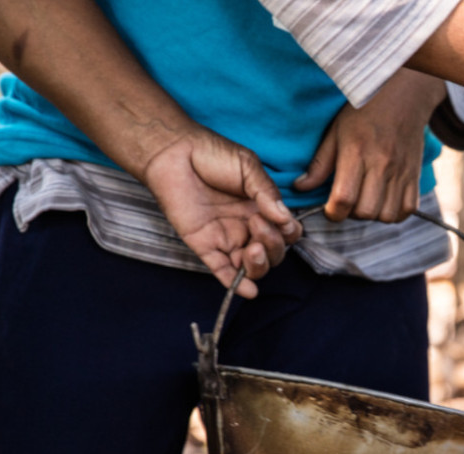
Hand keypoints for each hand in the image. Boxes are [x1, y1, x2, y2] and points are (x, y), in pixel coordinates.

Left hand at [140, 128, 301, 297]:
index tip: (283, 221)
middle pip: (272, 253)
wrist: (174, 153)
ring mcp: (226, 237)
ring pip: (251, 267)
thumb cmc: (212, 154)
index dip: (289, 233)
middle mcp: (246, 226)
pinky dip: (236, 284)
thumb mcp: (248, 167)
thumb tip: (285, 218)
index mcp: (261, 208)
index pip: (286, 233)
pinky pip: (223, 270)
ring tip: (252, 250)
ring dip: (259, 265)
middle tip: (256, 224)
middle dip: (272, 246)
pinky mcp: (204, 245)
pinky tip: (249, 291)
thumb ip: (267, 192)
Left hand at [295, 69, 445, 222]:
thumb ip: (320, 163)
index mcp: (356, 152)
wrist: (403, 96)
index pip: (344, 198)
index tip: (330, 208)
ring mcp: (401, 172)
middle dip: (352, 214)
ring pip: (386, 215)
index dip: (333, 212)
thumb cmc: (363, 112)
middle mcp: (381, 165)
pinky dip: (395, 213)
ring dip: (373, 215)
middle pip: (366, 211)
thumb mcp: (336, 131)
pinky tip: (385, 202)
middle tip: (348, 202)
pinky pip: (408, 209)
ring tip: (366, 201)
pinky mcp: (415, 175)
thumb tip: (300, 187)